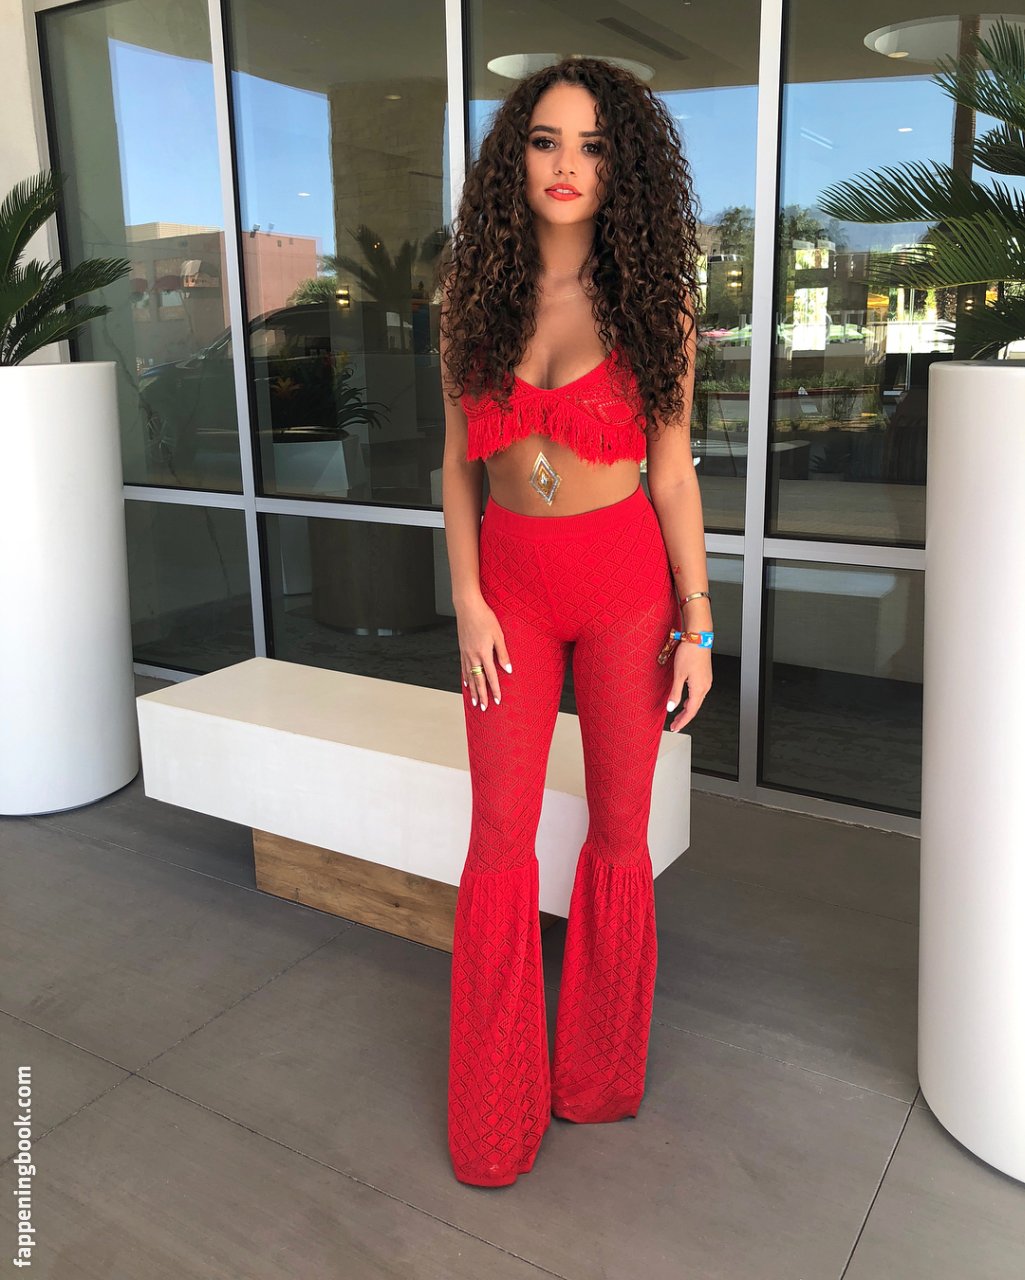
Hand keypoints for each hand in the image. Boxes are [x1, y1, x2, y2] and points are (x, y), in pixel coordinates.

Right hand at [456, 596, 511, 710]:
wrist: (467, 607)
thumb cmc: (485, 618)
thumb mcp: (498, 635)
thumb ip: (503, 653)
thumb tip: (508, 669)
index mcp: (484, 653)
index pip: (491, 676)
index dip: (495, 690)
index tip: (498, 701)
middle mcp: (473, 656)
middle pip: (479, 680)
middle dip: (482, 695)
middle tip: (484, 708)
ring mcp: (466, 653)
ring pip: (469, 676)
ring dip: (473, 690)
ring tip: (475, 702)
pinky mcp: (462, 649)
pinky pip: (463, 668)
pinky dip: (465, 678)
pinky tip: (466, 684)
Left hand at [666, 641, 711, 731]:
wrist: (698, 638)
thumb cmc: (689, 653)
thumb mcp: (678, 675)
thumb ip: (675, 693)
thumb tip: (671, 708)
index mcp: (699, 689)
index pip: (690, 711)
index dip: (682, 721)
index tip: (675, 728)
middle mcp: (705, 686)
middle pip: (695, 708)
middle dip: (684, 718)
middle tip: (675, 725)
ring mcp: (706, 681)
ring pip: (697, 700)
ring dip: (688, 709)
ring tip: (678, 715)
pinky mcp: (705, 676)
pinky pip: (699, 693)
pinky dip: (691, 700)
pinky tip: (685, 700)